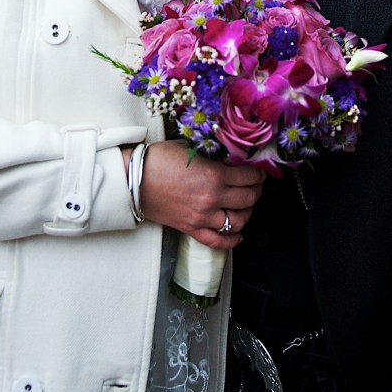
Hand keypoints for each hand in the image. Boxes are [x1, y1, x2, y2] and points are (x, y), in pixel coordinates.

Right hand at [138, 141, 264, 248]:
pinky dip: (231, 240)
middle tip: (254, 186)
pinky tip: (237, 234)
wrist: (132, 180)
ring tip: (244, 206)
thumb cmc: (157, 160)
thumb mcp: (189, 150)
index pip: (249, 178)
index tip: (258, 172)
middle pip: (248, 199)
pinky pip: (217, 241)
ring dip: (246, 213)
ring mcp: (202, 217)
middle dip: (256, 191)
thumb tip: (227, 160)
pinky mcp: (190, 229)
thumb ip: (211, 158)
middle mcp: (212, 199)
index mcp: (213, 176)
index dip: (258, 174)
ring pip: (238, 221)